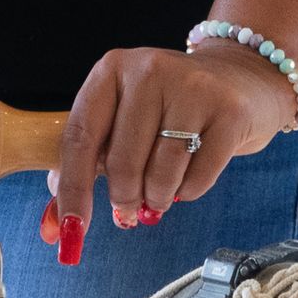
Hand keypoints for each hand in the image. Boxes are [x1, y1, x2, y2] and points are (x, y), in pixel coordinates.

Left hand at [43, 40, 293, 262]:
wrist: (240, 78)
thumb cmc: (170, 106)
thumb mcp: (124, 116)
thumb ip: (88, 163)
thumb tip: (57, 224)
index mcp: (113, 69)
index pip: (80, 136)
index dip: (73, 188)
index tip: (72, 228)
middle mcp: (150, 70)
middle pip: (121, 162)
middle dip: (123, 199)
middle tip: (129, 209)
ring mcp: (193, 88)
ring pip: (160, 174)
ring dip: (157, 198)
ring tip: (161, 190)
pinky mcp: (229, 112)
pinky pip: (197, 180)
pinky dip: (188, 192)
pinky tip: (190, 175)